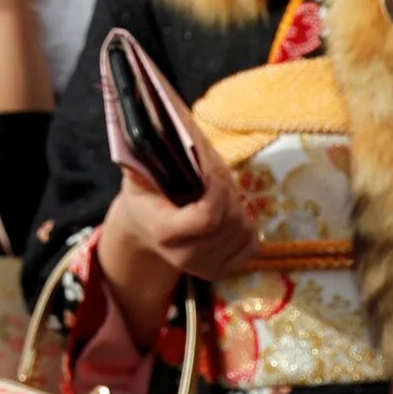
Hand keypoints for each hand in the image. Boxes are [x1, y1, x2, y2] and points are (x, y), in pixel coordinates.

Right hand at [101, 127, 260, 285]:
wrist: (142, 229)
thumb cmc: (145, 191)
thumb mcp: (138, 168)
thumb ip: (154, 152)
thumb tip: (172, 122)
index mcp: (163, 231)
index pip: (208, 217)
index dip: (219, 189)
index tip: (214, 169)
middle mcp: (183, 257)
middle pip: (230, 222)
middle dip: (229, 192)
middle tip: (217, 175)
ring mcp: (203, 268)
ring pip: (244, 232)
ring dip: (238, 206)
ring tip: (221, 193)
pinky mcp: (220, 271)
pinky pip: (253, 248)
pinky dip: (248, 227)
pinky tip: (230, 214)